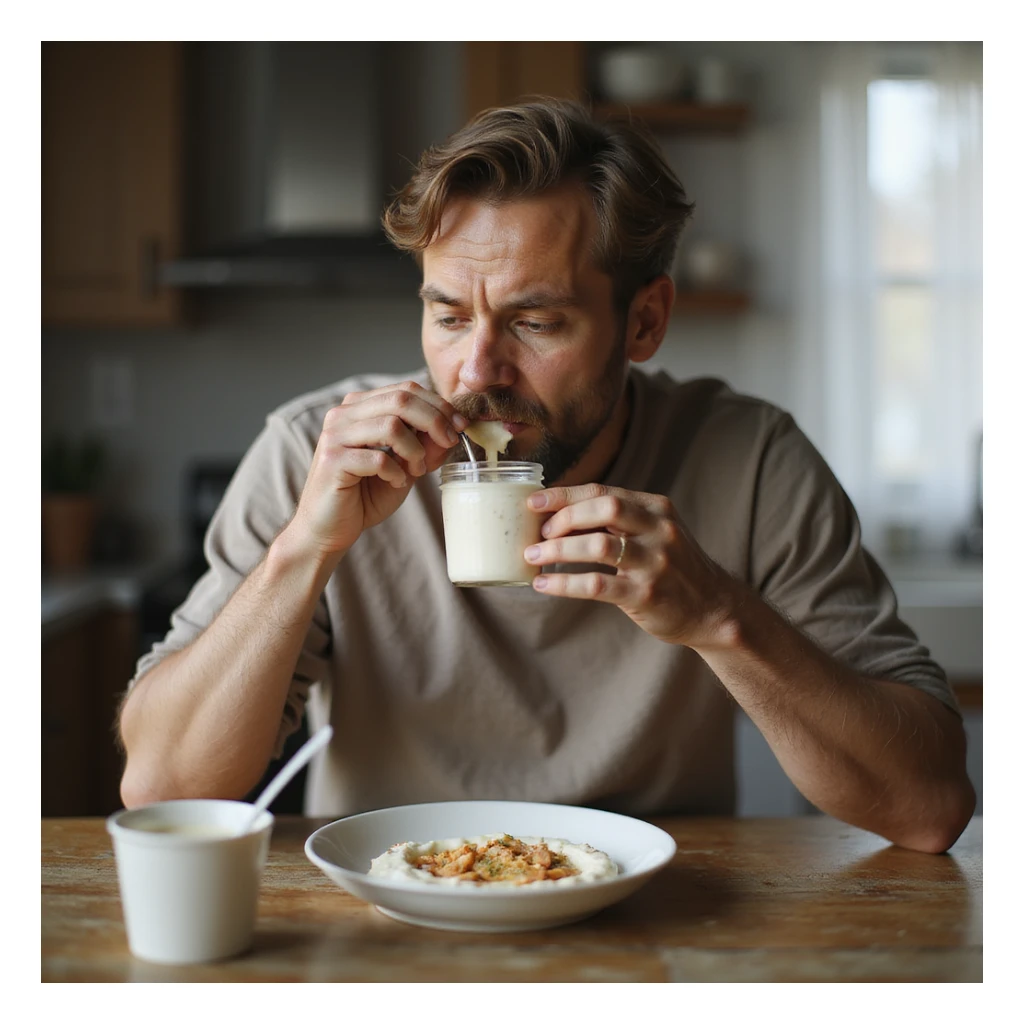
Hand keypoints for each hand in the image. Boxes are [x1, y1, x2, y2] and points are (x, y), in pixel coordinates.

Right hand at [288, 381, 466, 559]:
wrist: (329, 529)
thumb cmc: (365, 495)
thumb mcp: (405, 466)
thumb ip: (426, 444)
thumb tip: (454, 426)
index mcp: (359, 407)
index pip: (405, 389)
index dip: (438, 405)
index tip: (460, 426)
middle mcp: (343, 414)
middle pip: (401, 399)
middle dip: (434, 421)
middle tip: (448, 443)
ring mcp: (334, 436)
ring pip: (391, 425)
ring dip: (415, 450)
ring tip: (416, 470)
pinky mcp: (332, 461)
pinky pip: (378, 458)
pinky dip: (396, 472)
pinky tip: (396, 483)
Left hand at [525, 484, 739, 648]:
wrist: (713, 609)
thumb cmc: (674, 568)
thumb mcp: (655, 533)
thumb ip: (619, 520)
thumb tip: (560, 514)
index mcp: (656, 508)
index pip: (603, 492)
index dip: (564, 495)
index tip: (534, 503)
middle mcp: (658, 530)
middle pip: (604, 508)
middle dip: (564, 518)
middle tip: (539, 534)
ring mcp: (654, 562)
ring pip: (597, 545)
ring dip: (558, 551)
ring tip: (532, 558)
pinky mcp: (646, 594)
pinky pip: (597, 585)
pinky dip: (564, 584)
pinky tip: (544, 586)